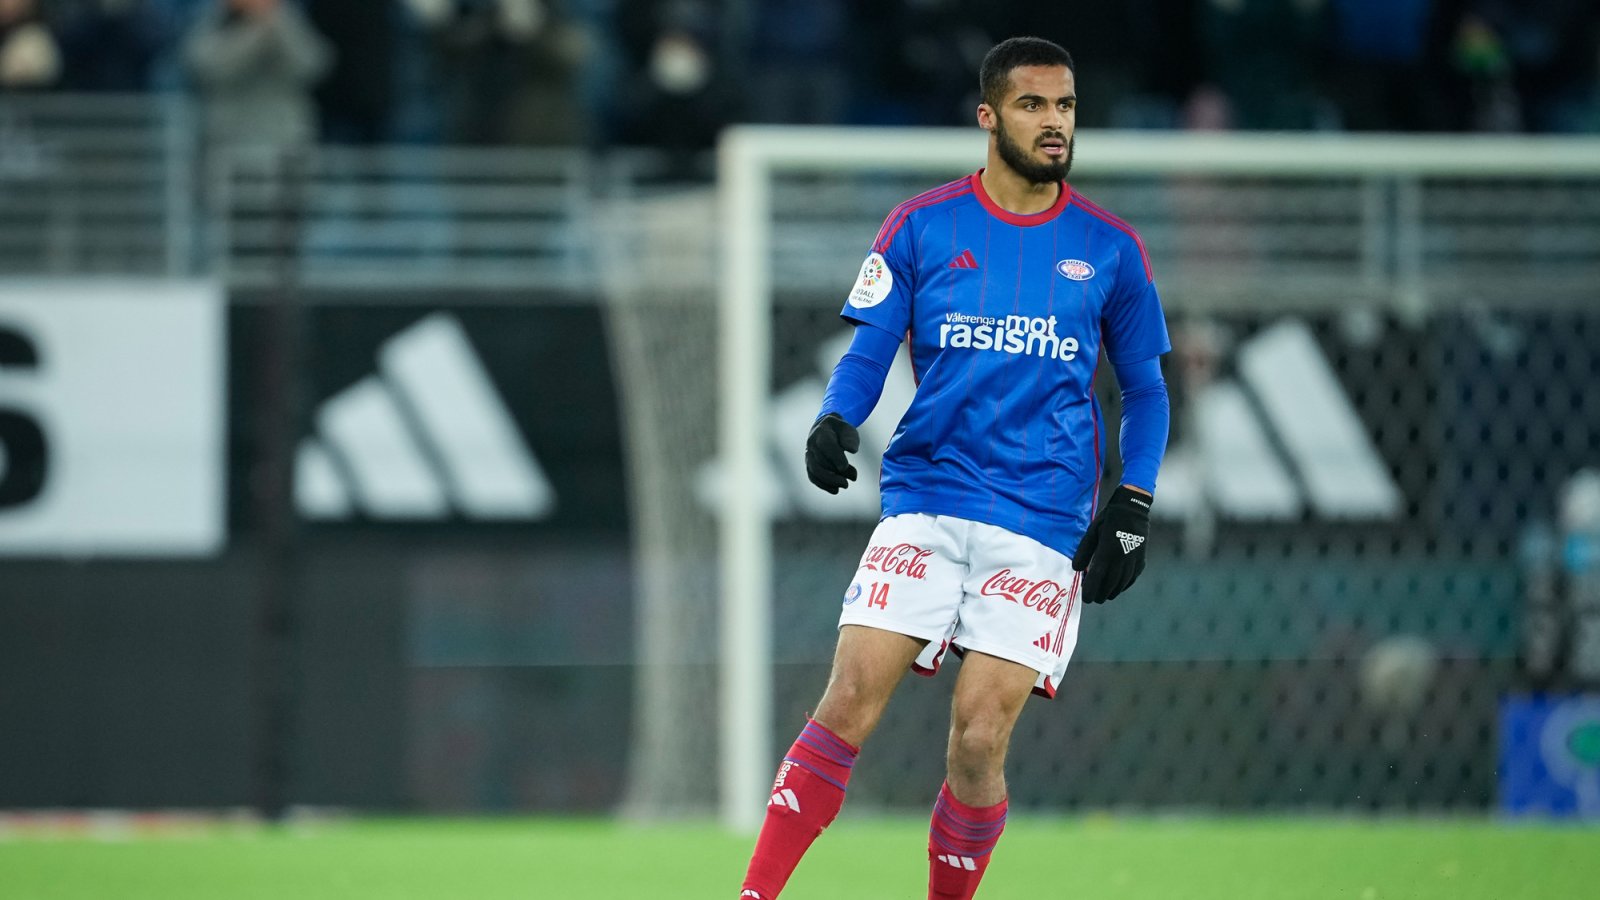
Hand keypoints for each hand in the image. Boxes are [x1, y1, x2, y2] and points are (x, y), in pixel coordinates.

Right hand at [805, 413, 858, 493]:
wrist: (827, 430)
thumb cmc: (840, 431)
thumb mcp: (848, 429)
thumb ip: (850, 438)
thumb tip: (852, 450)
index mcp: (821, 432)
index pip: (825, 445)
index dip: (835, 456)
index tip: (845, 466)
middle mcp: (812, 444)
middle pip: (820, 461)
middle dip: (836, 471)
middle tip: (854, 477)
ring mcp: (809, 455)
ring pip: (815, 471)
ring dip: (830, 481)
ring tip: (845, 485)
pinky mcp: (810, 465)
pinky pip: (813, 477)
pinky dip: (824, 485)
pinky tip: (835, 490)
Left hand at [1070, 486, 1150, 603]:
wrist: (1133, 509)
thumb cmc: (1108, 519)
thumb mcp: (1091, 532)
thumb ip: (1083, 552)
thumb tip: (1076, 570)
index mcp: (1107, 553)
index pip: (1096, 579)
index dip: (1090, 591)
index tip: (1085, 598)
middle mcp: (1121, 560)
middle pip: (1109, 586)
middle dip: (1099, 595)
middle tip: (1092, 597)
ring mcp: (1133, 561)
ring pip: (1121, 585)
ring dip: (1111, 592)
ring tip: (1103, 594)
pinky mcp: (1141, 561)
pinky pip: (1131, 579)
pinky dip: (1123, 586)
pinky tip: (1117, 587)